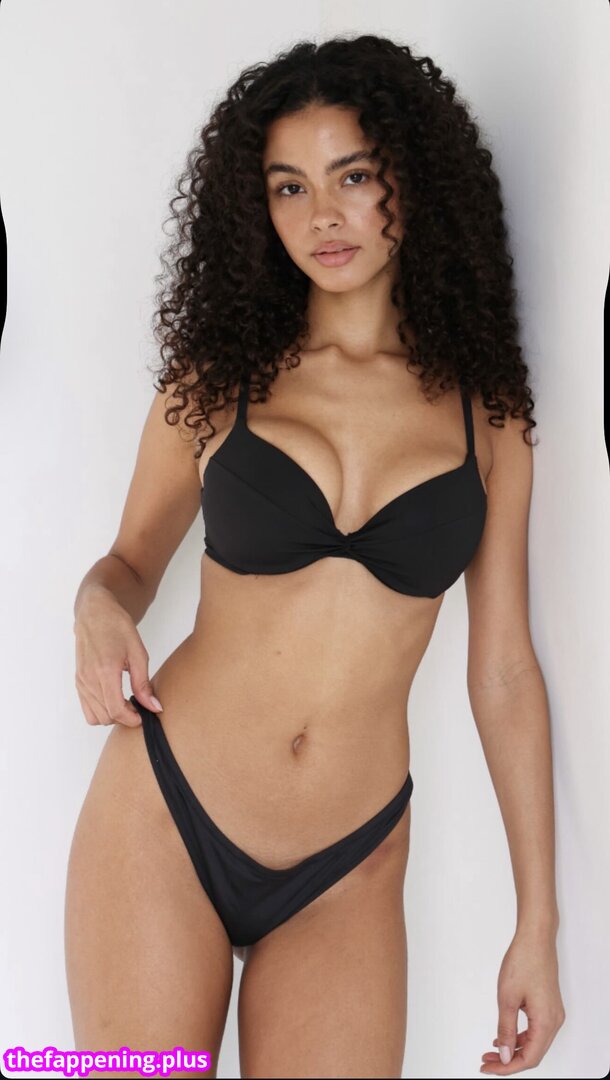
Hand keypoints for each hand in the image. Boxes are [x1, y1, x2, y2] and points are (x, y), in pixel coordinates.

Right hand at [74, 584, 162, 726]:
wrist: (94, 613)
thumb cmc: (116, 627)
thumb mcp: (138, 653)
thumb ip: (143, 683)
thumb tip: (153, 706)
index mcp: (105, 671)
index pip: (115, 710)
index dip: (132, 719)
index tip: (143, 716)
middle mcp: (89, 679)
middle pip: (106, 717)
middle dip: (124, 718)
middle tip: (138, 708)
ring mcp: (81, 681)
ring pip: (95, 717)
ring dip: (112, 716)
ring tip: (126, 703)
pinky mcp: (78, 681)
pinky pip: (87, 709)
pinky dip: (101, 710)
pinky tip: (114, 698)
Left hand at [480, 926, 564, 1073]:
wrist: (535, 938)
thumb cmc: (523, 961)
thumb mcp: (507, 998)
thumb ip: (505, 1029)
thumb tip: (504, 1055)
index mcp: (546, 1022)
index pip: (528, 1058)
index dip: (507, 1067)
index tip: (488, 1068)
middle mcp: (554, 1021)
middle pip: (532, 1054)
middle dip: (509, 1061)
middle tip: (487, 1062)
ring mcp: (553, 1013)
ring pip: (534, 1043)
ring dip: (513, 1049)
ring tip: (491, 1051)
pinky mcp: (548, 1006)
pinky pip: (535, 1030)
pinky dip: (520, 1037)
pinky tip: (504, 1036)